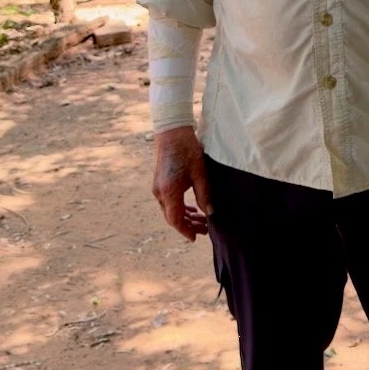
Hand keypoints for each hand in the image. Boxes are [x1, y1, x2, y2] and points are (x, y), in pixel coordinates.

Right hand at [152, 126, 211, 240]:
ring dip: (185, 217)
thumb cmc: (187, 150)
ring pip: (170, 210)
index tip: (195, 237)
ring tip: (201, 220)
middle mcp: (160, 192)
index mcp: (169, 192)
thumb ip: (204, 195)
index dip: (185, 230)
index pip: (175, 219)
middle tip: (204, 229)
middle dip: (188, 225)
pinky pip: (168, 201)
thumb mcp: (200, 173)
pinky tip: (191, 208)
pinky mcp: (160, 182)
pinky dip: (180, 207)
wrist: (172, 132)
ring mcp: (158, 187)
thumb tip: (210, 213)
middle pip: (172, 217)